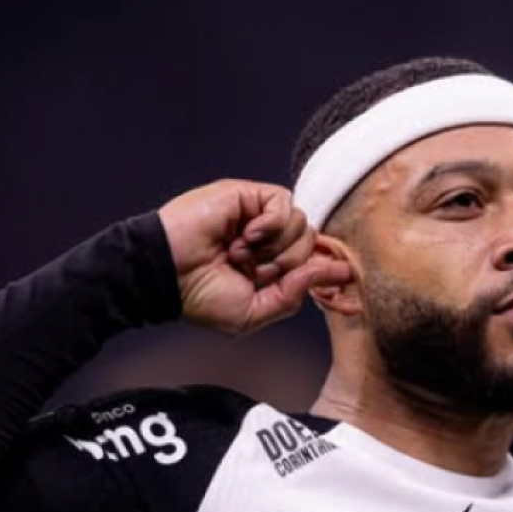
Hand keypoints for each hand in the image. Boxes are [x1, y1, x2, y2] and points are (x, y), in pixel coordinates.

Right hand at [158, 180, 352, 335]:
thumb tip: (324, 273)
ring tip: (242, 255)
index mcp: (269, 269)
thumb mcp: (251, 314)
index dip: (331, 269)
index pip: (314, 262)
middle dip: (291, 264)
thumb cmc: (198, 297)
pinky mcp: (247, 197)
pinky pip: (284, 203)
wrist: (164, 274)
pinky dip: (271, 224)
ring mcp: (258, 217)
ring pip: (302, 223)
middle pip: (311, 243)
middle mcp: (268, 241)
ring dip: (276, 246)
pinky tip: (246, 236)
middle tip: (258, 271)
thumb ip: (290, 297)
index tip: (348, 277)